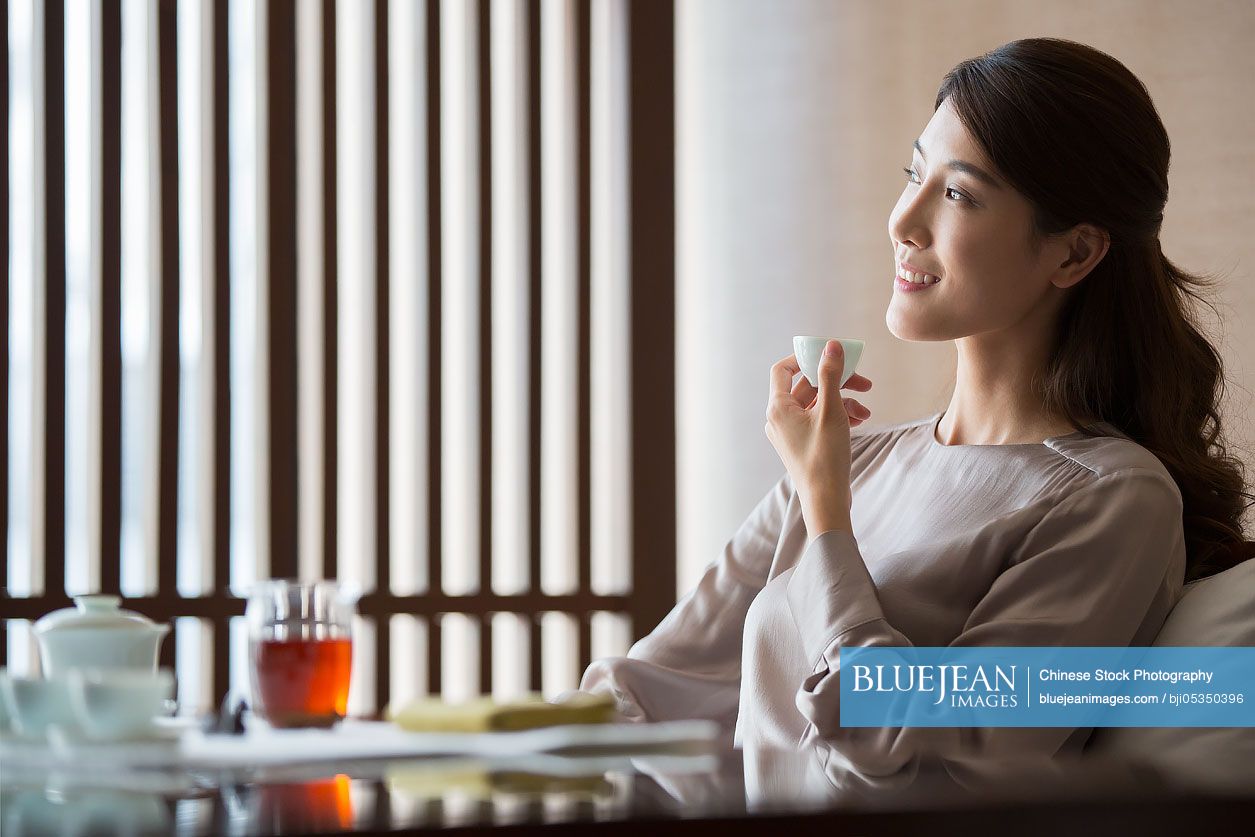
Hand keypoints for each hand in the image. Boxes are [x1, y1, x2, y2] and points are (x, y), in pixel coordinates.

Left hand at [764, 340, 871, 536]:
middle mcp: (780, 419)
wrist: (826, 501)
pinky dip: (839, 415)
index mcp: (778, 408)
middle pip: (807, 386)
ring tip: (866, 408)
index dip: (804, 358)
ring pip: (818, 404)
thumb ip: (831, 376)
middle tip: (862, 381)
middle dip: (836, 381)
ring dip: (843, 400)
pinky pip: (820, 419)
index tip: (829, 354)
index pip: (783, 369)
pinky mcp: (804, 443)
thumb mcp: (831, 412)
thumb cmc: (825, 459)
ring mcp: (791, 432)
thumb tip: (831, 346)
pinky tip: (861, 419)